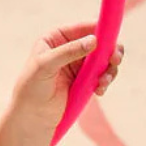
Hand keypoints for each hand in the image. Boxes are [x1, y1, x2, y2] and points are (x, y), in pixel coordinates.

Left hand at [11, 22, 125, 131]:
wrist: (31, 118)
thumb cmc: (30, 89)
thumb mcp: (45, 66)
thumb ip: (68, 52)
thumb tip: (93, 40)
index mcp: (56, 38)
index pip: (83, 28)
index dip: (100, 30)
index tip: (112, 39)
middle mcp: (69, 48)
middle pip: (100, 42)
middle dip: (110, 51)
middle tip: (115, 60)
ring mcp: (78, 65)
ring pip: (104, 59)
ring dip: (109, 69)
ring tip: (104, 81)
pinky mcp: (85, 80)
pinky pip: (103, 75)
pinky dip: (105, 81)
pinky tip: (99, 90)